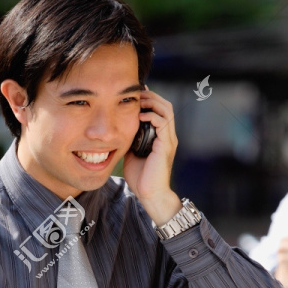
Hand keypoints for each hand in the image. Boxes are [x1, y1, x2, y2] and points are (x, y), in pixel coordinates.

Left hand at [122, 88, 181, 225]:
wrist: (149, 194)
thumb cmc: (140, 176)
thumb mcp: (132, 152)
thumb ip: (130, 139)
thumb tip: (119, 128)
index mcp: (161, 136)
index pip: (160, 109)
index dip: (149, 99)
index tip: (135, 93)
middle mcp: (167, 136)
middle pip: (166, 105)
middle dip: (151, 96)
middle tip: (136, 94)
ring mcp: (168, 140)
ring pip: (167, 111)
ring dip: (153, 103)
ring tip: (139, 101)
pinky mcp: (165, 146)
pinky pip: (163, 124)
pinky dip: (153, 116)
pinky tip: (141, 116)